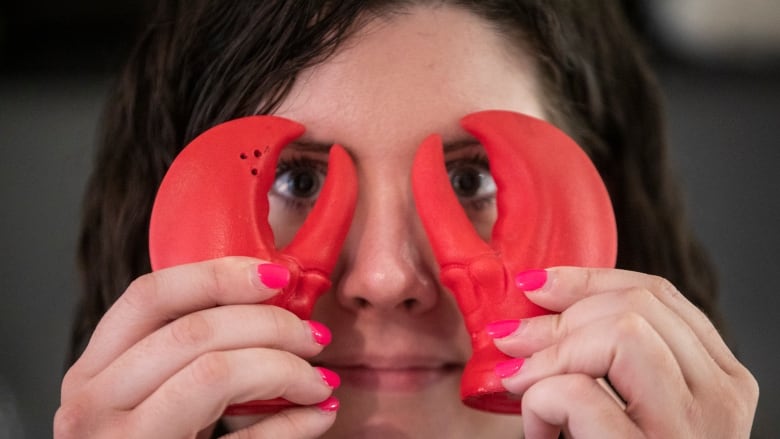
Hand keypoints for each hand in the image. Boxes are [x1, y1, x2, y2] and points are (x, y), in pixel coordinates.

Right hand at [54, 257, 338, 438]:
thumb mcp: (157, 392)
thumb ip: (192, 351)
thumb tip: (275, 301)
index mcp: (94, 371)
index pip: (150, 296)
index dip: (219, 275)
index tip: (276, 276)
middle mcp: (93, 405)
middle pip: (192, 332)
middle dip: (270, 325)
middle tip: (314, 337)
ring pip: (215, 373)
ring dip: (285, 368)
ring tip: (319, 380)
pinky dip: (292, 424)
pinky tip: (320, 414)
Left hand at [489, 267, 758, 437]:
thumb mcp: (627, 401)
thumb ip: (606, 355)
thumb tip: (537, 302)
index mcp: (718, 381)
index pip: (658, 296)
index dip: (587, 280)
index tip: (535, 285)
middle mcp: (719, 405)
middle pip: (637, 309)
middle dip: (557, 319)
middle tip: (512, 344)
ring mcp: (690, 435)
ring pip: (621, 336)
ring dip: (550, 356)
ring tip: (523, 388)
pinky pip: (581, 396)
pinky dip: (541, 404)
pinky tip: (538, 433)